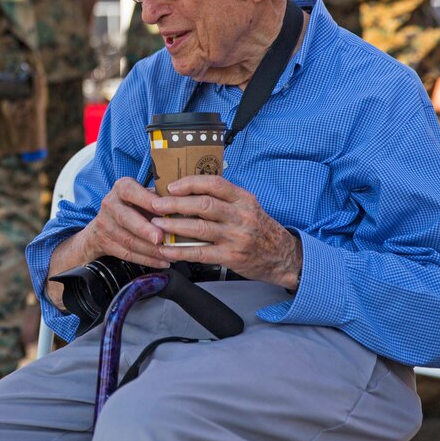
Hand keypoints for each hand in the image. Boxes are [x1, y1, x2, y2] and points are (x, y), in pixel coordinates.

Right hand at [77, 177, 170, 269]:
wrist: (106, 222)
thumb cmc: (134, 206)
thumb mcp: (144, 195)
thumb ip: (160, 198)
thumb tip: (185, 204)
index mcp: (122, 188)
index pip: (131, 192)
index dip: (146, 201)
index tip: (163, 210)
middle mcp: (110, 204)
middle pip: (125, 218)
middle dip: (144, 229)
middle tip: (160, 238)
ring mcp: (105, 225)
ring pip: (127, 240)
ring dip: (150, 249)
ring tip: (169, 253)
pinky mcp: (105, 243)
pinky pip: (127, 254)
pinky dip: (147, 260)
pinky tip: (162, 261)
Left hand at [148, 175, 301, 289]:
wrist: (284, 256)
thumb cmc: (259, 229)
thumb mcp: (248, 206)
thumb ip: (224, 199)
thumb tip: (189, 191)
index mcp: (243, 198)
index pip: (214, 184)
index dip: (190, 183)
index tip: (171, 187)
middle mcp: (241, 215)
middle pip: (203, 204)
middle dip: (175, 204)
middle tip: (155, 205)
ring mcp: (236, 237)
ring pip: (199, 228)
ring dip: (173, 225)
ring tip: (156, 224)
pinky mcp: (231, 256)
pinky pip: (200, 253)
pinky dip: (180, 251)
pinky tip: (166, 250)